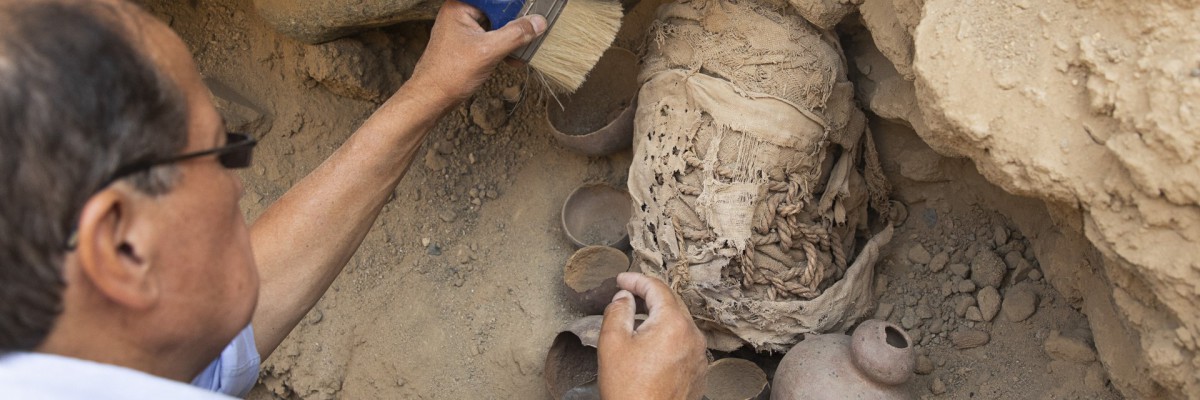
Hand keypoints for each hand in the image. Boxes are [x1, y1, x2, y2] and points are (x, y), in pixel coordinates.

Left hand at [408, 0, 546, 105]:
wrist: (431, 98)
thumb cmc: (450, 73)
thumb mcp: (488, 51)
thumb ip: (515, 34)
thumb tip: (537, 22)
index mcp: (460, 7)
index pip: (494, 0)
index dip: (512, 6)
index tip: (530, 14)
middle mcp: (460, 14)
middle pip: (496, 10)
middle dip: (514, 23)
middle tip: (531, 32)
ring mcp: (463, 30)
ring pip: (495, 26)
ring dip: (511, 38)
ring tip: (524, 48)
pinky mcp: (468, 45)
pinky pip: (491, 39)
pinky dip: (503, 48)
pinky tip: (514, 59)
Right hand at [598, 273, 707, 399]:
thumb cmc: (629, 390)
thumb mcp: (612, 343)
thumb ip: (617, 311)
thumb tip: (624, 297)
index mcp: (673, 323)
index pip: (657, 288)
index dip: (636, 280)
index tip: (621, 280)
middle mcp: (693, 335)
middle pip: (671, 303)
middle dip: (649, 296)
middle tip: (627, 294)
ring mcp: (699, 354)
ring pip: (679, 323)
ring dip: (659, 316)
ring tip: (637, 319)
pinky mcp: (698, 370)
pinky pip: (684, 343)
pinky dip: (669, 336)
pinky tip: (652, 344)